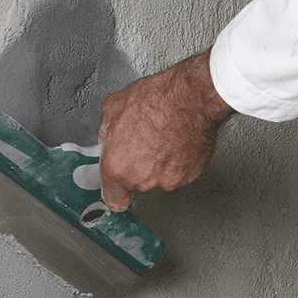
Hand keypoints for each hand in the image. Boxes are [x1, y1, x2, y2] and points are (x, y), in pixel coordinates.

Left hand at [97, 48, 234, 210]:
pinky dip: (178, 160)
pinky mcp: (188, 175)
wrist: (192, 97)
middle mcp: (141, 179)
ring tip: (161, 137)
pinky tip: (176, 140)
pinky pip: (178, 172)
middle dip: (138, 166)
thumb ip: (105, 132)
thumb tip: (106, 138)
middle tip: (143, 142)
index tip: (118, 186)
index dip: (116, 191)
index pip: (114, 199)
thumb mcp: (113, 107)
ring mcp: (166, 179)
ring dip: (159, 163)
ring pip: (158, 177)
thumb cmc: (156, 99)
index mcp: (117, 167)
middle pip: (136, 183)